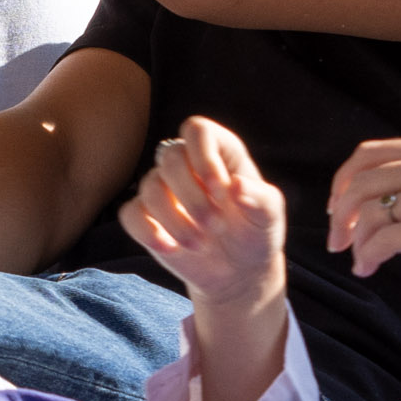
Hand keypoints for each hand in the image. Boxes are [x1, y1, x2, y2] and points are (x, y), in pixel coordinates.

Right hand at [115, 114, 285, 309]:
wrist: (239, 270)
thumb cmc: (256, 233)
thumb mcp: (269, 216)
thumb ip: (260, 198)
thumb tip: (238, 186)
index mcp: (219, 153)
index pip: (197, 130)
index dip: (204, 157)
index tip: (221, 191)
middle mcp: (187, 165)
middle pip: (170, 157)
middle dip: (193, 196)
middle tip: (217, 227)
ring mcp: (164, 191)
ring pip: (149, 186)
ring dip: (175, 220)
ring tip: (200, 244)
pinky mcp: (146, 218)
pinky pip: (130, 214)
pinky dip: (148, 232)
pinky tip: (171, 248)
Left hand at [320, 134, 400, 292]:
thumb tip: (364, 193)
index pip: (369, 154)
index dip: (342, 181)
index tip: (334, 209)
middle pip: (362, 182)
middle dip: (340, 216)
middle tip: (336, 242)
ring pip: (370, 214)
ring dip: (357, 243)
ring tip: (362, 261)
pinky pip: (384, 240)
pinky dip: (368, 256)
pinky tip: (369, 269)